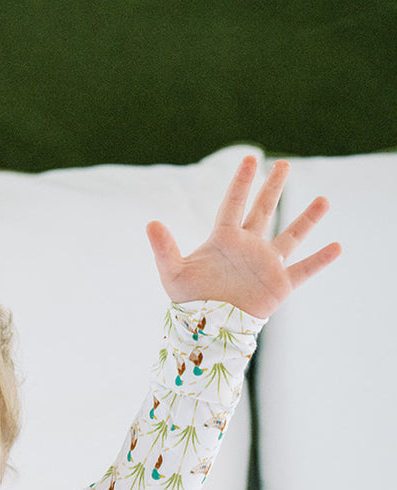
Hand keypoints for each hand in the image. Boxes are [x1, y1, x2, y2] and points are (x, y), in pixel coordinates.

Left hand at [146, 156, 340, 317]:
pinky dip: (320, 259)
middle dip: (273, 188)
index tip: (250, 159)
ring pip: (291, 236)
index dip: (242, 182)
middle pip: (263, 211)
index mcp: (224, 239)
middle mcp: (248, 247)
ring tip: (324, 200)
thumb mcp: (173, 273)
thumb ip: (164, 248)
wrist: (207, 330)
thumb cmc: (189, 302)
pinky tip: (338, 246)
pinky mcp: (279, 284)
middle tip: (283, 164)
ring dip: (307, 218)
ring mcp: (266, 264)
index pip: (234, 204)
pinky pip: (304, 269)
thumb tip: (150, 223)